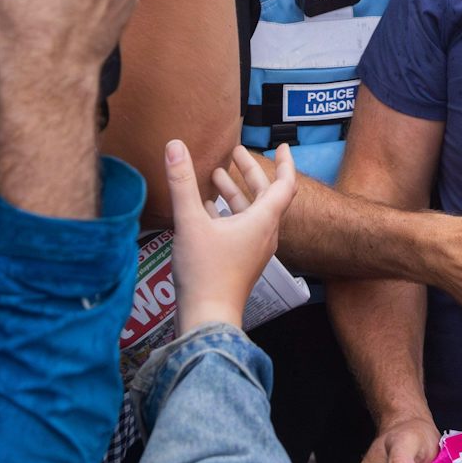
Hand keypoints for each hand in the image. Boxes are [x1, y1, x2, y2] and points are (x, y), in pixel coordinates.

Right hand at [169, 140, 296, 332]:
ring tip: (214, 176)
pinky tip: (205, 208)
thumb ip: (183, 183)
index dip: (286, 163)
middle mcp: (264, 233)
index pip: (285, 184)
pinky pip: (240, 228)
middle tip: (235, 153)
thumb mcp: (190, 222)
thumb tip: (175, 146)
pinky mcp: (241, 260)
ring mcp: (253, 248)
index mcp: (263, 220)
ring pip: (250, 212)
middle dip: (250, 171)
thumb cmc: (205, 272)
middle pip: (264, 195)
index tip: (283, 145)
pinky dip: (227, 212)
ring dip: (235, 192)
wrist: (208, 317)